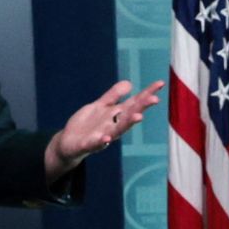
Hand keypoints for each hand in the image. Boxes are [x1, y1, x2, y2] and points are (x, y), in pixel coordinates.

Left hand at [46, 79, 164, 180]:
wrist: (68, 143)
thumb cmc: (87, 125)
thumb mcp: (100, 106)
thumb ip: (114, 96)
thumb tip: (130, 83)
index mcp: (117, 114)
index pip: (135, 102)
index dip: (147, 93)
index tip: (160, 83)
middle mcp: (114, 125)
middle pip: (130, 114)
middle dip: (142, 107)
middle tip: (155, 98)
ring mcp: (103, 135)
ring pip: (119, 129)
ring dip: (129, 123)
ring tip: (139, 116)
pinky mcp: (88, 144)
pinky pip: (96, 143)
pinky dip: (101, 141)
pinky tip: (106, 138)